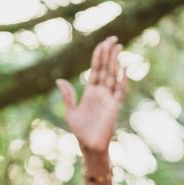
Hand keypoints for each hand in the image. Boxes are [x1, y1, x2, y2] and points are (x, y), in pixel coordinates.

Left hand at [56, 36, 127, 154]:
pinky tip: (123, 69)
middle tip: (114, 39)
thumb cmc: (81, 131)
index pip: (96, 69)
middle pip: (106, 68)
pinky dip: (122, 80)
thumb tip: (60, 80)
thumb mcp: (70, 112)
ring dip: (115, 62)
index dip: (99, 56)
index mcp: (91, 91)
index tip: (104, 43)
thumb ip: (68, 96)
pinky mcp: (114, 107)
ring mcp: (109, 98)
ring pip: (113, 76)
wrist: (90, 146)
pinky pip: (120, 91)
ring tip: (118, 47)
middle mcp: (101, 92)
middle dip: (109, 54)